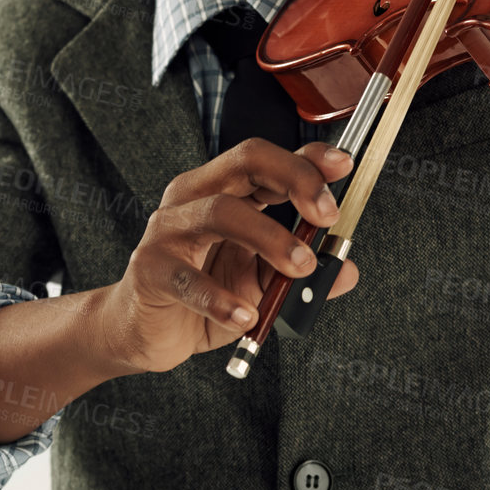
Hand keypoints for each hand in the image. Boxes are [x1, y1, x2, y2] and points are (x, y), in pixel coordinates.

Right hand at [96, 140, 358, 373]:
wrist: (143, 332)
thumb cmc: (203, 294)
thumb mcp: (261, 280)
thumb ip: (301, 272)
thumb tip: (346, 270)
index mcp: (223, 189)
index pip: (266, 157)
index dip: (307, 158)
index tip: (344, 166)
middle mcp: (194, 196)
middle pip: (246, 162)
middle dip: (295, 179)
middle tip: (327, 214)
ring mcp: (168, 230)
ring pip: (222, 212)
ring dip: (270, 237)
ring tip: (300, 267)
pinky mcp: (150, 269)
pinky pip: (188, 278)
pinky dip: (222, 298)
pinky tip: (247, 314)